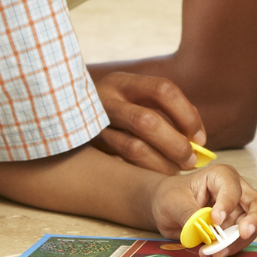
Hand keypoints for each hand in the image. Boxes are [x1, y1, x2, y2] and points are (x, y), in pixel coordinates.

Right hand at [91, 72, 205, 174]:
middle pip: (148, 121)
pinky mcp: (88, 148)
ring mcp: (93, 125)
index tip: (199, 137)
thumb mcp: (133, 97)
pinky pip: (121, 163)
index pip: (163, 90)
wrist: (57, 113)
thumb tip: (197, 138)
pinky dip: (143, 171)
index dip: (186, 114)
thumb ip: (164, 110)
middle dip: (175, 144)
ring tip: (176, 171)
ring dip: (161, 163)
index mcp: (123, 82)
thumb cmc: (115, 108)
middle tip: (191, 160)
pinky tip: (155, 175)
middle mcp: (105, 99)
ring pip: (133, 148)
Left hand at [151, 164, 256, 256]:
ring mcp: (237, 211)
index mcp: (220, 176)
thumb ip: (190, 214)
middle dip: (255, 220)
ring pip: (250, 227)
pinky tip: (214, 253)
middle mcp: (235, 191)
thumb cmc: (170, 196)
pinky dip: (229, 248)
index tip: (216, 220)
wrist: (164, 209)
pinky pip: (239, 241)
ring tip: (215, 251)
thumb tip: (203, 227)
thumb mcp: (174, 202)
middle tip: (244, 234)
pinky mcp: (233, 228)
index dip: (227, 203)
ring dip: (236, 242)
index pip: (233, 188)